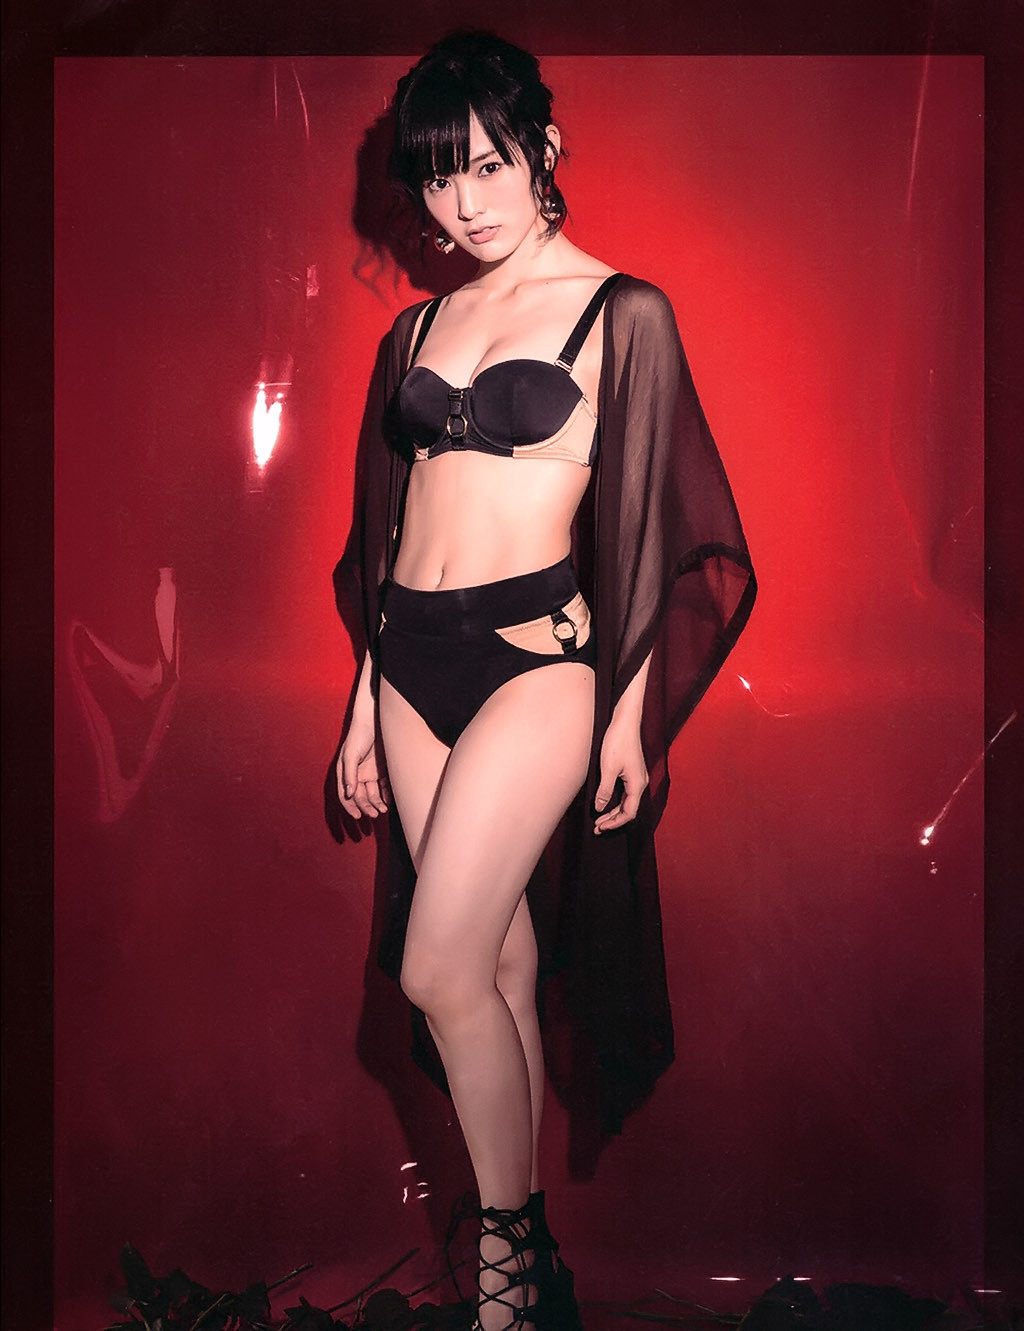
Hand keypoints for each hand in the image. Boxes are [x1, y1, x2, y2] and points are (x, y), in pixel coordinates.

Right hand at [337, 717, 388, 820]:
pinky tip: (389, 801)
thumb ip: (349, 774)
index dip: (350, 807)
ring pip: (373, 794)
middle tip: (374, 815)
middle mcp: (357, 775)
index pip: (345, 795)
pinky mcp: (382, 769)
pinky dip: (386, 795)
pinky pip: (384, 787)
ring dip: (376, 804)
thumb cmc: (359, 735)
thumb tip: (349, 794)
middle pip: (360, 797)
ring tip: (382, 810)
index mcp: (346, 772)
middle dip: (366, 807)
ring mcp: (370, 773)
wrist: (375, 719)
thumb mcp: (351, 754)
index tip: (358, 816)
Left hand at [593, 720, 647, 834]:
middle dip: (613, 820)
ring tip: (599, 819)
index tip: (601, 827)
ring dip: (613, 811)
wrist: (625, 721)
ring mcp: (636, 777)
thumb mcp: (608, 768)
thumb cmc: (618, 741)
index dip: (615, 823)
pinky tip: (604, 802)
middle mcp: (640, 782)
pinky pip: (625, 792)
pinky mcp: (631, 771)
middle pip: (628, 809)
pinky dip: (615, 801)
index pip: (629, 812)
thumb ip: (605, 790)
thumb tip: (600, 808)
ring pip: (626, 801)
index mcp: (637, 784)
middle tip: (597, 828)